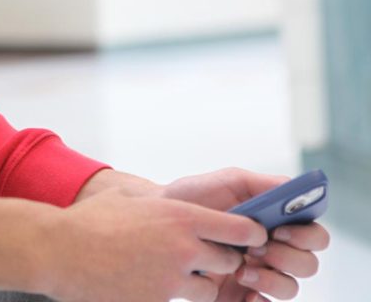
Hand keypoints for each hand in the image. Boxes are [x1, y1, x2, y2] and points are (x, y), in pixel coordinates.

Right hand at [38, 187, 266, 301]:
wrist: (60, 252)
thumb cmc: (88, 221)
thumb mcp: (125, 199)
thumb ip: (155, 204)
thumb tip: (163, 205)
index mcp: (181, 216)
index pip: (241, 229)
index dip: (249, 234)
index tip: (245, 237)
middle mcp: (183, 247)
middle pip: (229, 261)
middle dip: (220, 260)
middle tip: (202, 257)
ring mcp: (172, 278)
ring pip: (209, 289)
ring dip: (199, 283)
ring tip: (174, 274)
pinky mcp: (158, 300)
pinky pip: (179, 301)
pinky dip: (170, 294)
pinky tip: (149, 283)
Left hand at [161, 168, 329, 300]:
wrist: (158, 220)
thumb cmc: (195, 198)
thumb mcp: (227, 182)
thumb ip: (262, 184)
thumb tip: (295, 188)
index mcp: (278, 225)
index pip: (314, 236)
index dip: (307, 235)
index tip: (281, 230)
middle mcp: (275, 252)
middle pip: (308, 264)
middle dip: (288, 256)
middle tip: (256, 247)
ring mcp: (260, 275)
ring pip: (290, 288)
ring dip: (272, 278)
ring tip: (239, 267)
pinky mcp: (240, 294)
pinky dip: (260, 301)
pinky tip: (244, 289)